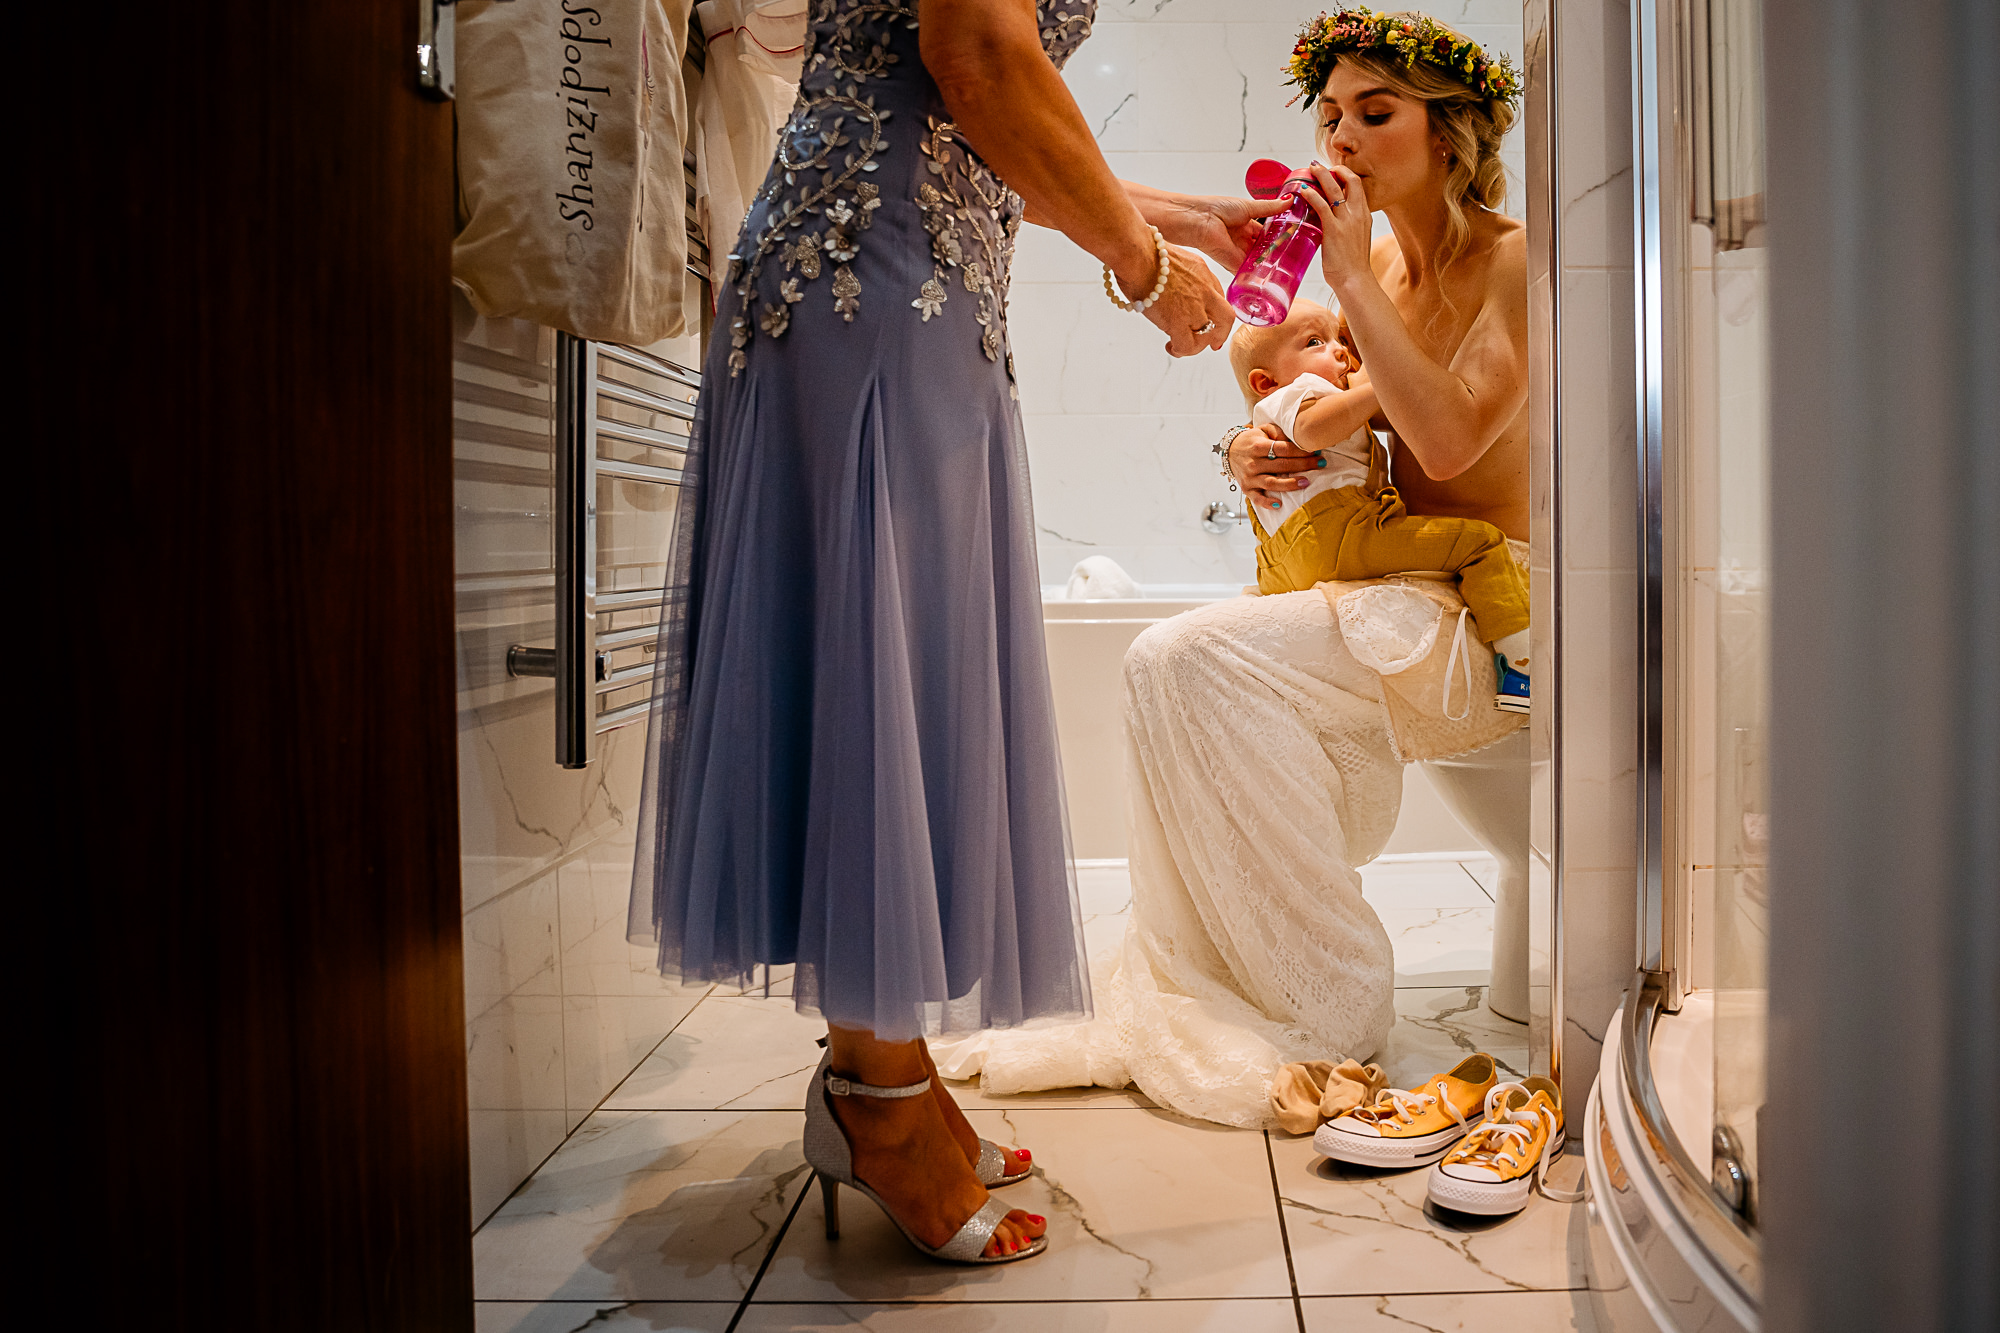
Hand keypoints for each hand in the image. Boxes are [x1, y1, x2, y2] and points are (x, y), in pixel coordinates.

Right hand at [1127, 244, 1232, 356]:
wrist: (1136, 255)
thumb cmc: (1143, 253)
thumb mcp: (1173, 257)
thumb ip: (1178, 273)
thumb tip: (1168, 285)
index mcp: (1202, 272)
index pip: (1218, 297)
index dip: (1213, 312)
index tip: (1207, 320)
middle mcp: (1204, 289)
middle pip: (1226, 317)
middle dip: (1220, 333)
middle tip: (1212, 343)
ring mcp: (1193, 306)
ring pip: (1208, 334)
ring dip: (1196, 344)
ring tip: (1180, 345)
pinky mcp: (1178, 320)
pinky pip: (1187, 345)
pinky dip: (1181, 351)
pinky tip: (1171, 347)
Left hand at [1166, 194, 1289, 269]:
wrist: (1197, 219)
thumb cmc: (1216, 208)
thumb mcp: (1249, 206)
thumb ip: (1270, 208)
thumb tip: (1289, 200)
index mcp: (1246, 224)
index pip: (1267, 234)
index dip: (1280, 238)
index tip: (1295, 242)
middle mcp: (1242, 240)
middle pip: (1264, 250)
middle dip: (1276, 254)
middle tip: (1295, 259)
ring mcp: (1237, 252)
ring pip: (1257, 262)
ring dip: (1269, 266)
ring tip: (1287, 271)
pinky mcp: (1232, 263)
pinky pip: (1247, 272)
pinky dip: (1257, 276)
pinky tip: (1270, 279)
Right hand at [1228, 422, 1322, 509]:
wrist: (1230, 451)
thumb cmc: (1252, 441)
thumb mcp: (1263, 429)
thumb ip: (1279, 432)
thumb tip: (1295, 438)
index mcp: (1258, 446)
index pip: (1284, 449)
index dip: (1301, 451)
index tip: (1316, 451)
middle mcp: (1253, 463)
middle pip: (1282, 465)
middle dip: (1303, 465)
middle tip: (1320, 464)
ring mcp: (1250, 477)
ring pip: (1272, 483)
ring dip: (1290, 484)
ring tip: (1306, 482)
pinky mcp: (1247, 489)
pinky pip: (1257, 499)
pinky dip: (1267, 503)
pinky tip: (1279, 504)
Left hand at [1297, 163, 1373, 296]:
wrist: (1355, 281)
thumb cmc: (1353, 266)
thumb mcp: (1356, 240)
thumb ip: (1347, 228)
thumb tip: (1331, 225)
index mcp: (1365, 216)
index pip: (1358, 187)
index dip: (1346, 176)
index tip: (1334, 172)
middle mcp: (1359, 214)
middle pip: (1351, 180)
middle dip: (1335, 169)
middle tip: (1320, 166)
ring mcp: (1347, 221)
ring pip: (1335, 188)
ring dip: (1321, 175)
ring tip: (1310, 169)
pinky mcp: (1334, 230)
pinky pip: (1322, 205)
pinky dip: (1311, 194)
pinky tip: (1302, 191)